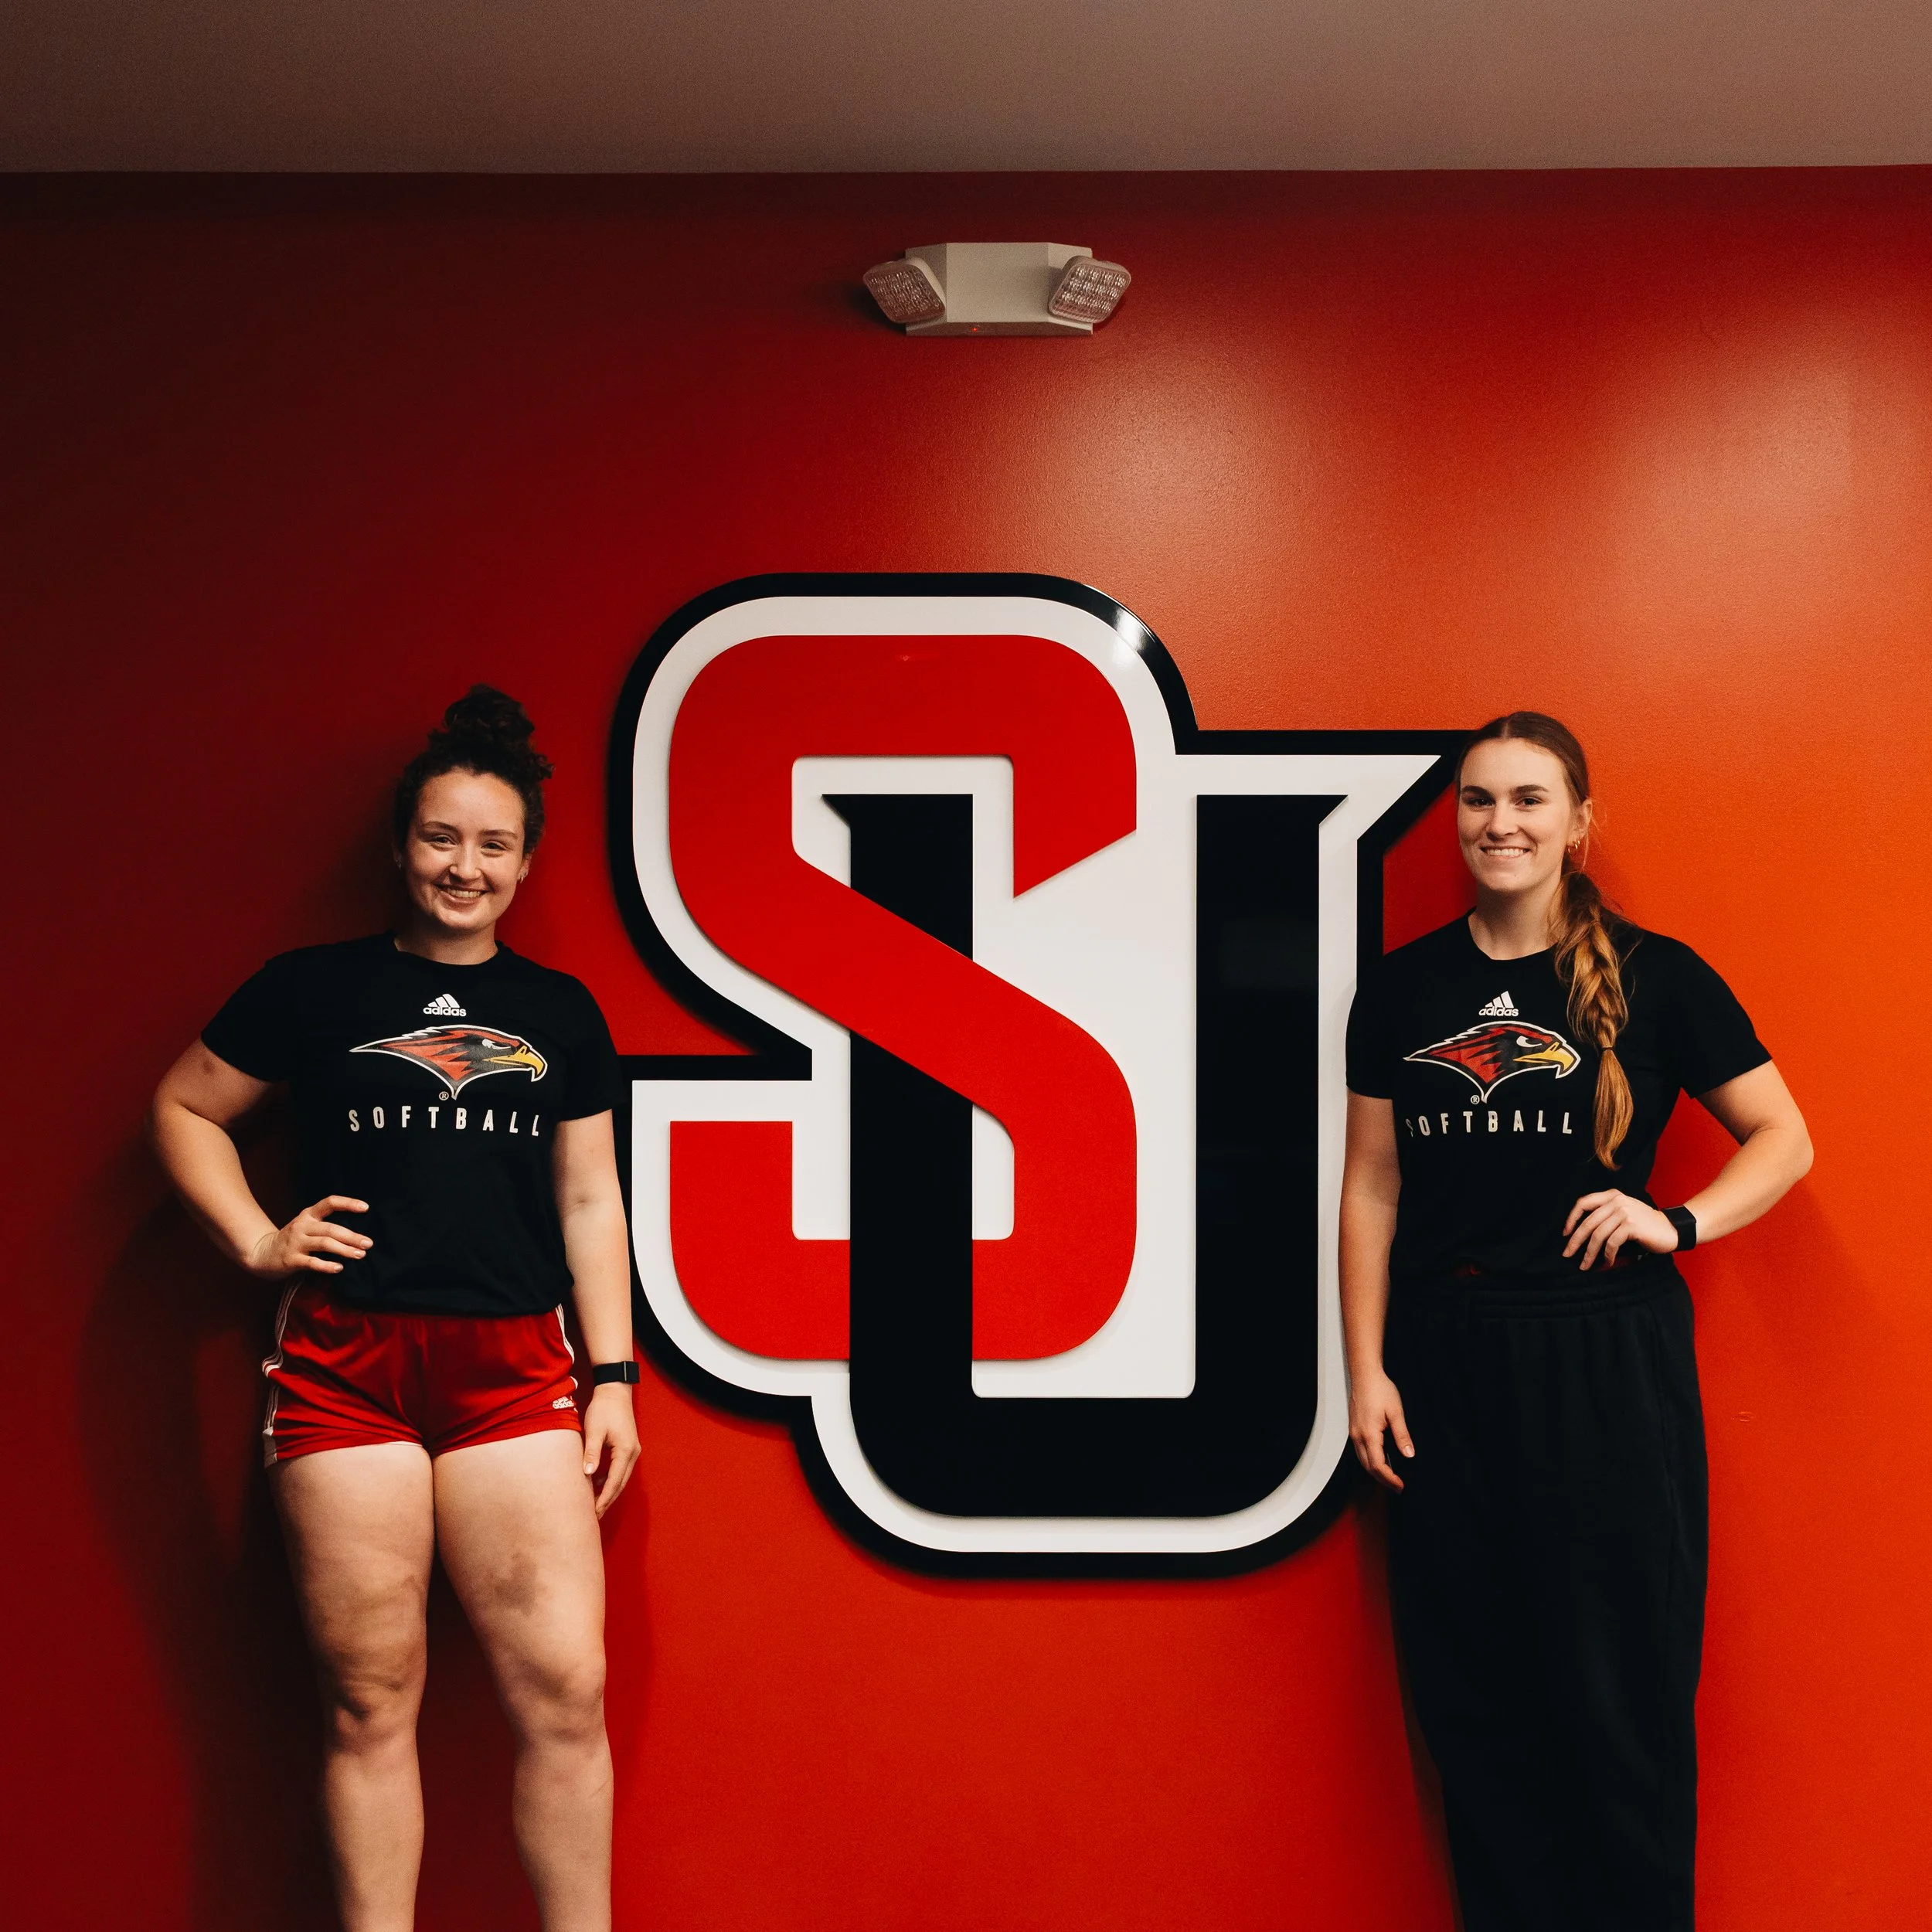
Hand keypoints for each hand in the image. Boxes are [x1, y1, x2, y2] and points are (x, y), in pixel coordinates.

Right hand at [245, 1195, 371, 1277]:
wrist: (261, 1254)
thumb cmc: (293, 1241)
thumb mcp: (307, 1227)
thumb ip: (326, 1227)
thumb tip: (358, 1236)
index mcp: (308, 1215)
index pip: (329, 1203)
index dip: (348, 1203)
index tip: (366, 1208)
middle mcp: (302, 1226)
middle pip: (331, 1228)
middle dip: (352, 1236)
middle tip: (368, 1243)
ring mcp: (296, 1242)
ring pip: (324, 1244)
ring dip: (344, 1250)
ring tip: (360, 1255)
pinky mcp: (291, 1259)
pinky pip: (312, 1262)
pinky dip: (327, 1265)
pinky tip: (339, 1268)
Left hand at [581, 1381, 640, 1517]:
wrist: (614, 1391)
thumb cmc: (603, 1409)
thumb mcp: (594, 1430)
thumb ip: (591, 1453)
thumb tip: (588, 1475)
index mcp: (625, 1451)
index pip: (614, 1482)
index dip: (604, 1499)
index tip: (594, 1513)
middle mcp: (633, 1453)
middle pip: (620, 1484)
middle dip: (607, 1500)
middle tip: (593, 1517)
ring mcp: (632, 1450)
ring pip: (621, 1478)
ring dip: (609, 1491)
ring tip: (594, 1504)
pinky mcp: (628, 1447)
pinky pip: (620, 1469)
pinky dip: (611, 1480)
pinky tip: (598, 1484)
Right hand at [1348, 1366, 1414, 1491]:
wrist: (1365, 1375)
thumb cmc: (1379, 1389)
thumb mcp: (1396, 1412)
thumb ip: (1402, 1435)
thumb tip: (1409, 1454)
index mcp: (1369, 1434)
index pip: (1378, 1465)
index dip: (1389, 1479)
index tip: (1401, 1485)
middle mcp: (1358, 1436)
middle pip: (1368, 1467)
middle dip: (1383, 1480)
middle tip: (1398, 1486)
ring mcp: (1354, 1433)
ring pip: (1362, 1460)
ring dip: (1376, 1471)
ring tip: (1391, 1477)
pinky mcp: (1355, 1428)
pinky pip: (1361, 1451)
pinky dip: (1371, 1461)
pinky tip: (1381, 1460)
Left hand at [1563, 1190, 1678, 1269]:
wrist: (1671, 1229)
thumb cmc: (1644, 1225)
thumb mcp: (1623, 1212)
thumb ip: (1605, 1215)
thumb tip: (1579, 1233)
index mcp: (1612, 1195)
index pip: (1583, 1203)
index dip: (1571, 1219)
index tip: (1565, 1234)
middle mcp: (1616, 1201)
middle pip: (1587, 1223)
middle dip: (1575, 1241)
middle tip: (1567, 1255)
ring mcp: (1624, 1212)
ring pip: (1598, 1235)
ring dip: (1589, 1253)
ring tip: (1585, 1265)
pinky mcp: (1631, 1225)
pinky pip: (1612, 1243)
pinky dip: (1607, 1256)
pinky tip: (1607, 1263)